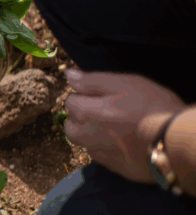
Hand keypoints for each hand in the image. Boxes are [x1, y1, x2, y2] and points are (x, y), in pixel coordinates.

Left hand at [64, 69, 186, 183]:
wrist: (175, 141)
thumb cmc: (151, 107)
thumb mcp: (123, 84)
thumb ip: (92, 81)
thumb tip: (68, 75)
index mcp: (85, 113)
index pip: (70, 102)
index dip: (86, 96)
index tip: (105, 97)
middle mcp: (85, 136)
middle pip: (71, 125)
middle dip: (82, 118)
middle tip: (108, 112)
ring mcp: (99, 154)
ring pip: (84, 142)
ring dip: (92, 134)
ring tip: (117, 127)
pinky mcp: (113, 168)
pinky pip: (101, 155)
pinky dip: (107, 148)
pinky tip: (125, 141)